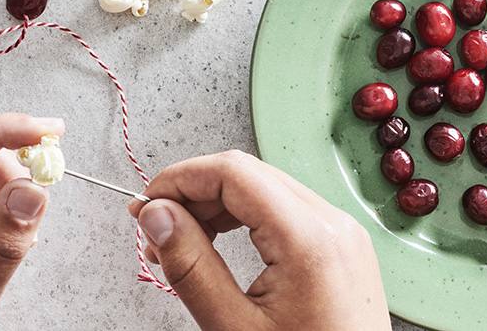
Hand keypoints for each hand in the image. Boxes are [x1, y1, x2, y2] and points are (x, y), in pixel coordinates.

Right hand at [128, 151, 390, 330]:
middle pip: (247, 174)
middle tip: (154, 230)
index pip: (232, 172)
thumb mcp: (234, 328)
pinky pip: (283, 210)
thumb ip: (191, 266)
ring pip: (263, 188)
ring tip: (179, 243)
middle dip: (192, 193)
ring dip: (214, 205)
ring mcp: (341, 233)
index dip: (180, 179)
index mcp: (309, 239)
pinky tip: (216, 243)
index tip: (145, 204)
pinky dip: (243, 218)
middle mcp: (332, 224)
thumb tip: (157, 215)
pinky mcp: (340, 247)